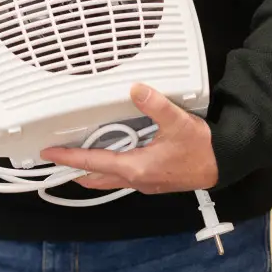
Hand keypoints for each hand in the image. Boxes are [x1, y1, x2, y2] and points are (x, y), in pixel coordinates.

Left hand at [40, 83, 217, 193]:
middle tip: (56, 159)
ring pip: (108, 180)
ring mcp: (144, 183)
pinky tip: (109, 156)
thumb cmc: (202, 148)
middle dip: (74, 169)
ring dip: (90, 170)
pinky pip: (122, 177)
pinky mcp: (153, 180)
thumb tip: (135, 89)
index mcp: (135, 168)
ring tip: (75, 158)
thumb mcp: (178, 123)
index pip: (92, 163)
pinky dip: (108, 168)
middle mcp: (135, 180)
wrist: (223, 164)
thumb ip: (155, 105)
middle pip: (95, 177)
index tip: (48, 154)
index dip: (68, 158)